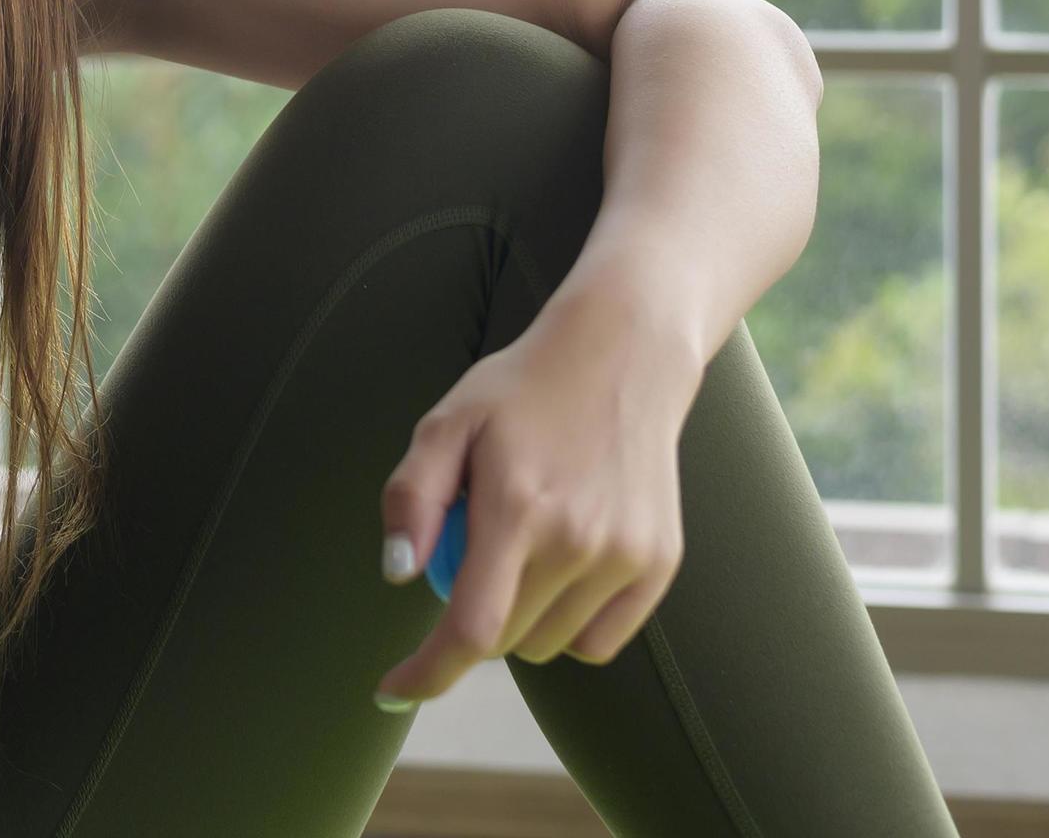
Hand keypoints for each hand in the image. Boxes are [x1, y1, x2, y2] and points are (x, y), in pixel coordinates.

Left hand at [372, 296, 705, 706]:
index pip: (470, 628)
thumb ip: (412, 497)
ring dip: (519, 619)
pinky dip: (568, 622)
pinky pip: (598, 640)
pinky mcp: (659, 564)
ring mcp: (626, 556)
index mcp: (518, 508)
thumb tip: (398, 575)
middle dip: (469, 621)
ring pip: (547, 645)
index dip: (426, 673)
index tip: (389, 690)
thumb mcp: (446, 423)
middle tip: (471, 554)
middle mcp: (579, 540)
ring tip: (524, 543)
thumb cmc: (519, 392)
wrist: (622, 358)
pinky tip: (564, 563)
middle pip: (503, 639)